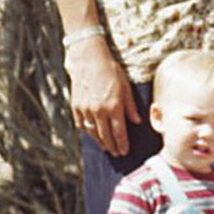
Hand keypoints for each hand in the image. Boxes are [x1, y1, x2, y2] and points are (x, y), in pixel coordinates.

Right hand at [65, 37, 139, 155]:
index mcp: (113, 107)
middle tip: (116, 153)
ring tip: (106, 147)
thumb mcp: (126, 87)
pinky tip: (92, 134)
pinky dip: (87, 131)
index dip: (122, 144)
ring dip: (100, 142)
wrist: (89, 59)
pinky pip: (81, 124)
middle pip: (105, 136)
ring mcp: (85, 109)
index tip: (125, 152)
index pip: (119, 132)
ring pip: (92, 132)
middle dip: (112, 147)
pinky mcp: (76, 106)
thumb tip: (137, 122)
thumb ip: (131, 107)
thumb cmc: (111, 71)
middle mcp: (98, 111)